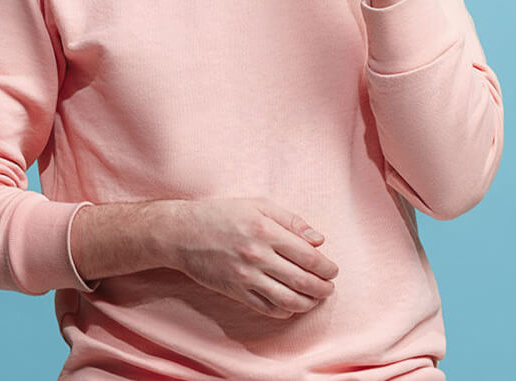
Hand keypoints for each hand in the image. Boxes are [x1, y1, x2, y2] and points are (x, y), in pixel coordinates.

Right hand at [166, 197, 339, 319]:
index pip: (308, 256)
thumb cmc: (222, 215)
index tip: (332, 271)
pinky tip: (291, 305)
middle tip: (329, 288)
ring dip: (308, 303)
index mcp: (266, 231)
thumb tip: (319, 240)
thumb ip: (291, 221)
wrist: (182, 233)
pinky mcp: (235, 291)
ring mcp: (246, 277)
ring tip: (315, 299)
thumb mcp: (258, 205)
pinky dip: (284, 310)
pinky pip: (266, 308)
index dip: (326, 267)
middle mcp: (258, 256)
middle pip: (302, 280)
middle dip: (322, 288)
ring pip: (287, 299)